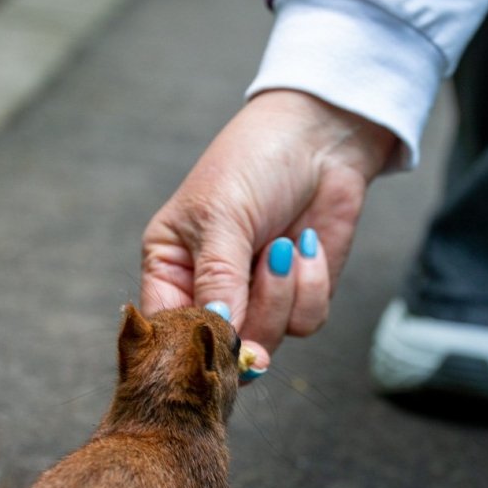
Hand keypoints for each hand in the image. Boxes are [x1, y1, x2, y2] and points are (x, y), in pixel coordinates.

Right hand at [140, 90, 397, 373]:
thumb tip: (220, 334)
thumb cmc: (254, 161)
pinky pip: (304, 323)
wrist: (321, 137)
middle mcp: (208, 293)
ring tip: (284, 245)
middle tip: (267, 270)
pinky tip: (307, 244)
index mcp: (170, 270)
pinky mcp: (298, 298)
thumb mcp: (222, 215)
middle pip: (219, 350)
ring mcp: (255, 299)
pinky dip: (312, 287)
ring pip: (266, 343)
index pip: (167, 332)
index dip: (188, 345)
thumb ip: (217, 280)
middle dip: (250, 318)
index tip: (219, 335)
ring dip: (282, 295)